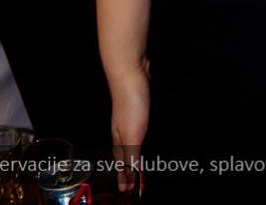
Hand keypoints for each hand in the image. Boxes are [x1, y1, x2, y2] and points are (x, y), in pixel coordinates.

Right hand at [110, 63, 149, 195]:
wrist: (130, 73)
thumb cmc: (130, 102)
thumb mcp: (133, 134)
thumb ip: (132, 157)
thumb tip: (132, 179)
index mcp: (120, 141)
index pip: (123, 167)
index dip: (126, 179)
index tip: (128, 192)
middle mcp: (122, 131)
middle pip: (124, 156)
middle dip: (128, 170)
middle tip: (131, 183)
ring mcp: (129, 119)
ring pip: (130, 143)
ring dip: (134, 155)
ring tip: (136, 164)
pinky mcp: (138, 108)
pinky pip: (139, 129)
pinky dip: (140, 139)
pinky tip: (145, 134)